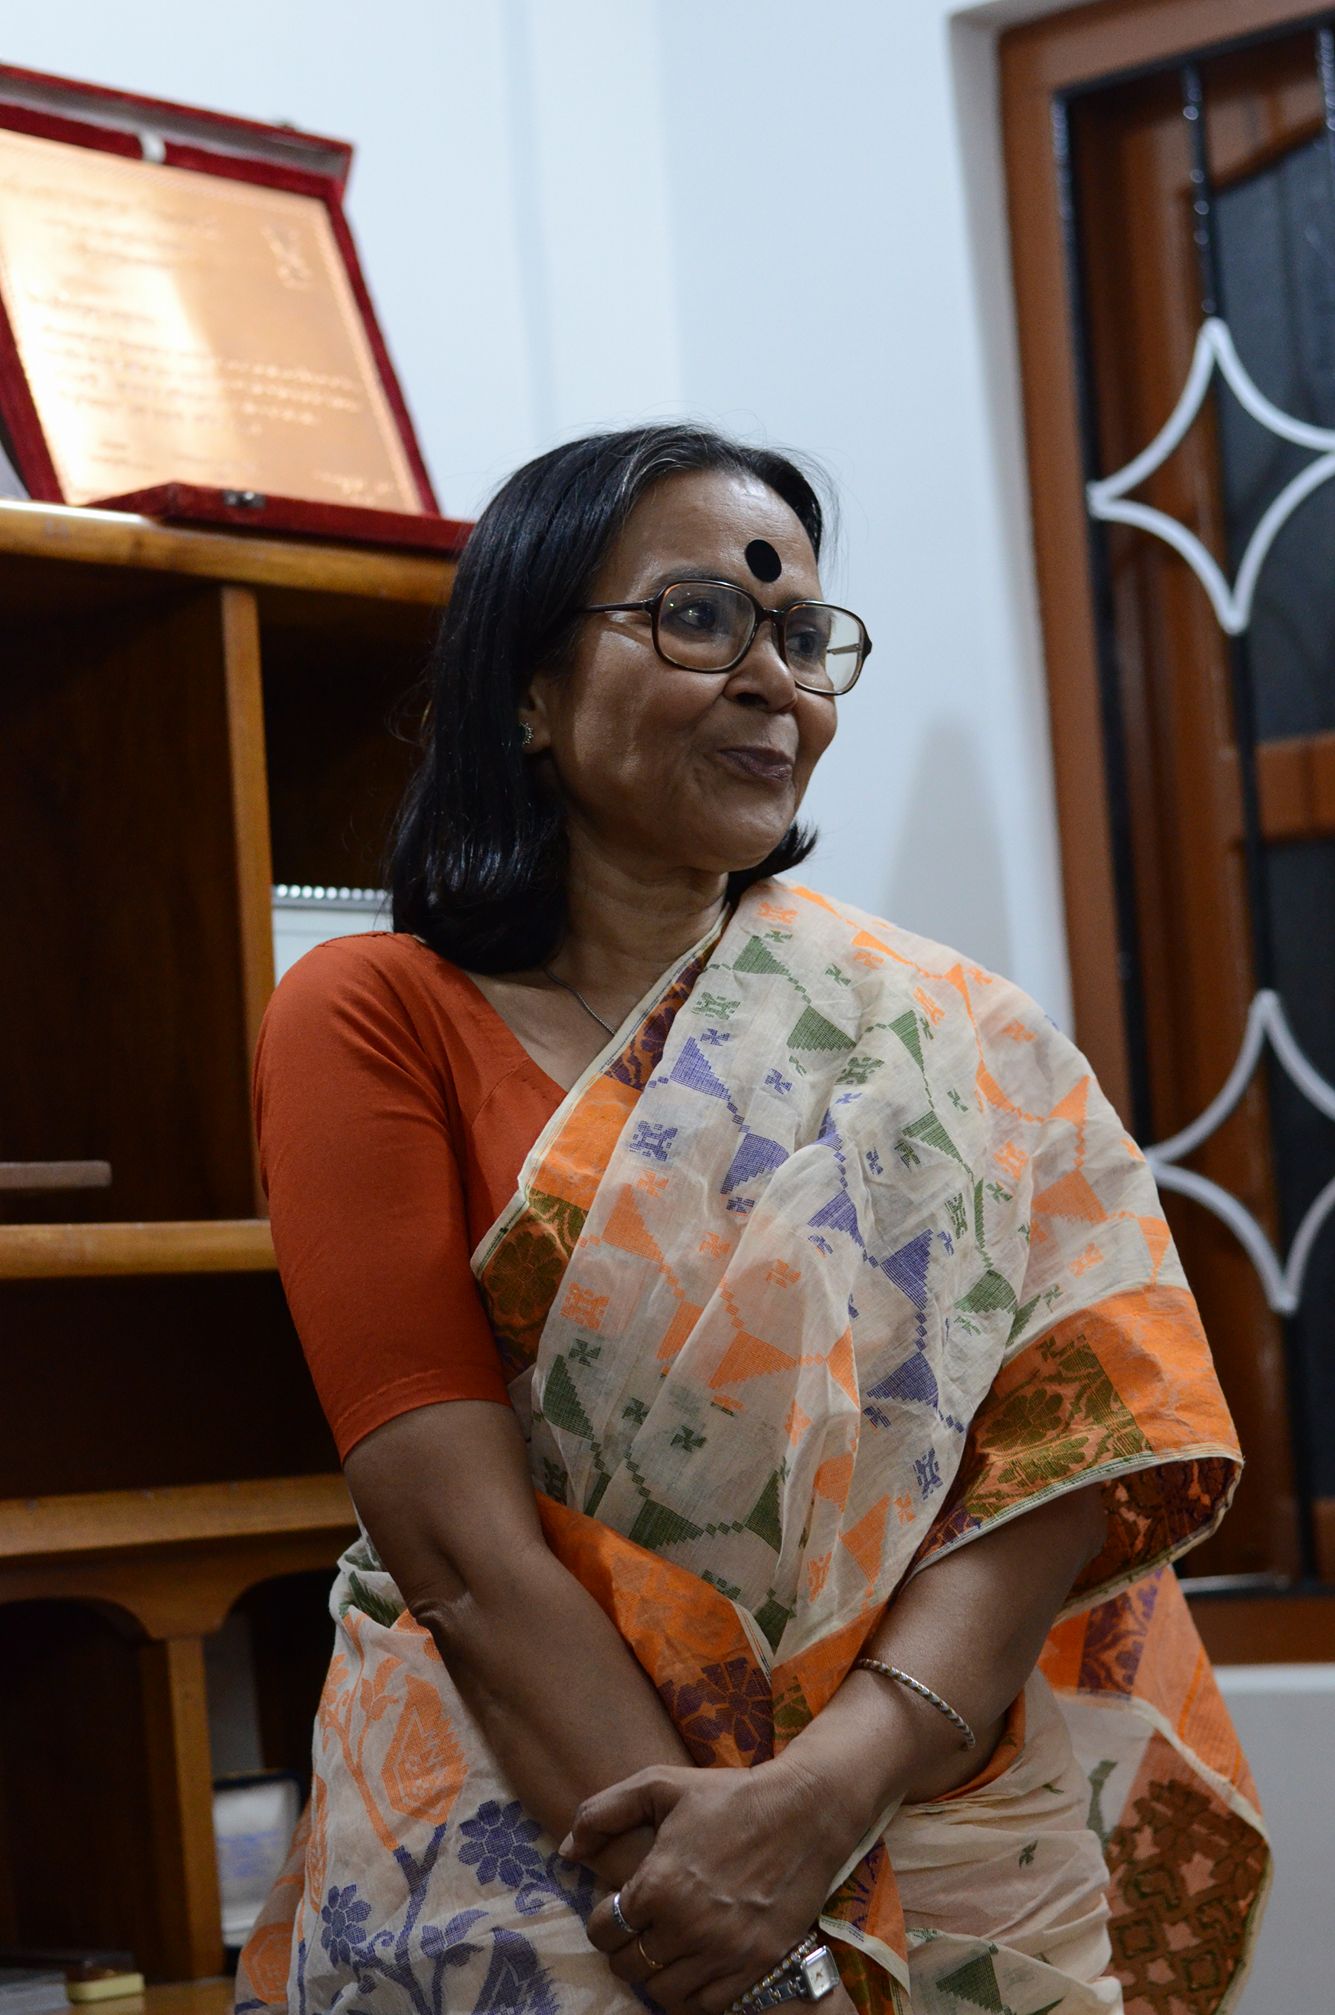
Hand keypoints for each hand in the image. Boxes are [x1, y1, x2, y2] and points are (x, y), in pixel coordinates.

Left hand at [562, 1758, 842, 2013]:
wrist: (804, 1812)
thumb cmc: (729, 1795)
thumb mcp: (661, 1785)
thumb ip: (603, 1812)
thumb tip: (568, 1851)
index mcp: (657, 1884)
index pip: (602, 1931)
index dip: (601, 1921)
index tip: (617, 1910)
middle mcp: (686, 1926)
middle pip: (629, 1967)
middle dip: (626, 1949)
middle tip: (641, 1930)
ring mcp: (722, 1952)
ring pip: (664, 1993)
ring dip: (658, 1973)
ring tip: (667, 1947)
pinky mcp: (755, 1967)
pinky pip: (705, 2004)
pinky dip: (694, 1991)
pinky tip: (697, 1963)